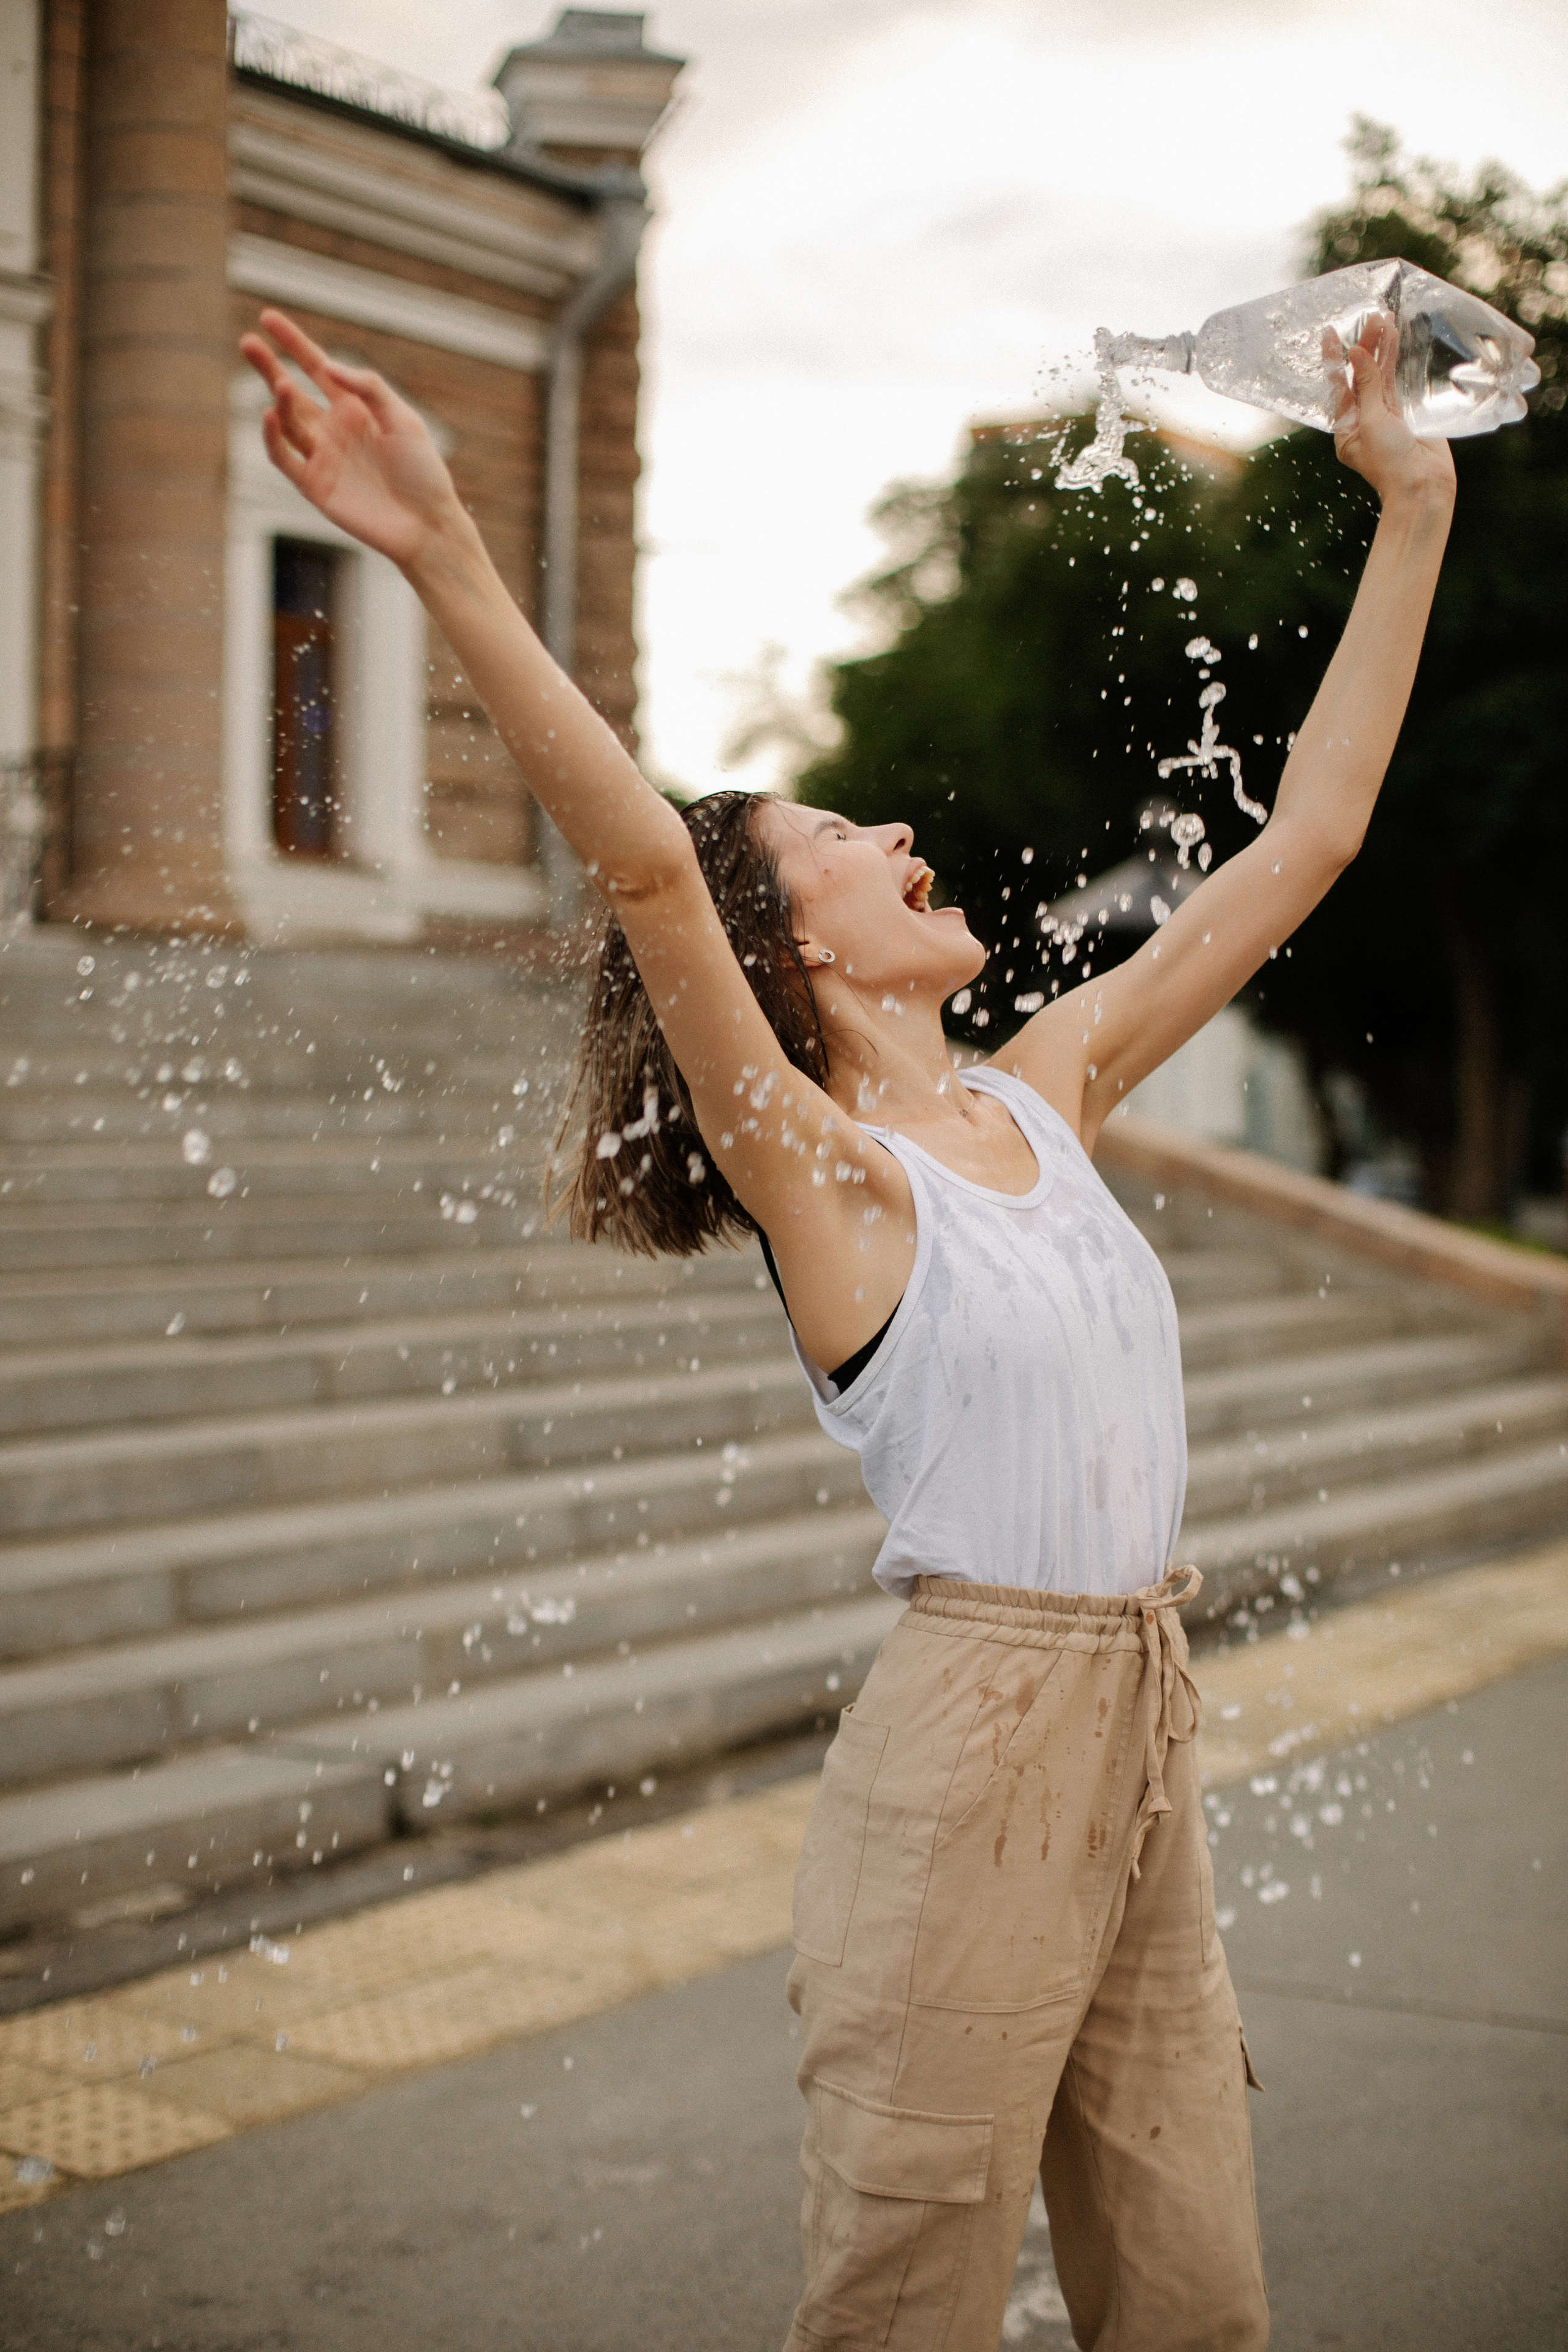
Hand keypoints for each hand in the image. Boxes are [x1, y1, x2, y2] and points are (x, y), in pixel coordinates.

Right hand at [238, 309, 462, 568]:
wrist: (427, 525)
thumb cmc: (423, 472)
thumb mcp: (402, 420)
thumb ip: (369, 387)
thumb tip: (328, 364)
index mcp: (355, 407)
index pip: (316, 366)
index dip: (292, 342)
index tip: (267, 316)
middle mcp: (333, 428)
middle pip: (291, 390)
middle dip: (268, 367)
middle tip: (247, 342)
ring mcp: (321, 456)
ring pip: (287, 421)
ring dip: (281, 400)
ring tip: (280, 382)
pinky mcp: (314, 486)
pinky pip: (284, 457)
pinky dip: (273, 437)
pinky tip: (271, 414)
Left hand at [1324, 314, 1455, 505]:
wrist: (1422, 486)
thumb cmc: (1390, 463)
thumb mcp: (1372, 422)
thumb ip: (1367, 387)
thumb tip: (1357, 354)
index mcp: (1345, 428)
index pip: (1336, 386)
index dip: (1334, 359)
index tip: (1330, 333)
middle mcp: (1363, 420)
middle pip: (1360, 376)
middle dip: (1365, 346)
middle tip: (1372, 317)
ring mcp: (1385, 416)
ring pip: (1380, 376)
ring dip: (1382, 348)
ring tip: (1385, 319)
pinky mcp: (1407, 414)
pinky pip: (1398, 382)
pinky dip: (1396, 361)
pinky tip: (1397, 338)